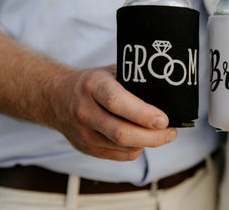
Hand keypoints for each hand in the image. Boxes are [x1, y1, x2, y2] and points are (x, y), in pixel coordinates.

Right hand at [51, 65, 176, 160]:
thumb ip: (135, 80)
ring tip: (162, 135)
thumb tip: (168, 93)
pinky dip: (136, 150)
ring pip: (123, 148)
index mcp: (93, 86)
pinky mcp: (86, 148)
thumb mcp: (111, 71)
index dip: (143, 114)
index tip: (163, 119)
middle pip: (122, 133)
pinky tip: (143, 140)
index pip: (117, 103)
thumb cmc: (93, 83)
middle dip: (153, 137)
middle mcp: (85, 111)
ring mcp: (83, 133)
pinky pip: (118, 156)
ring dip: (148, 144)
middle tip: (171, 132)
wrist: (57, 97)